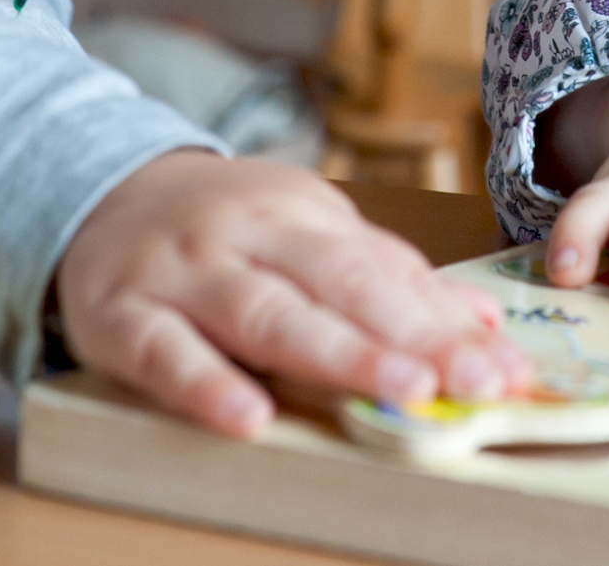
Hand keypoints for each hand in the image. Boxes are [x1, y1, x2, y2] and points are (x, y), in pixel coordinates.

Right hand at [56, 151, 531, 436]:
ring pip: (265, 313)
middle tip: (471, 381)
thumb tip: (481, 319)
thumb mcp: (309, 233)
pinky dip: (204, 384)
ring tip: (400, 390)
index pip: (387, 272)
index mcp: (306, 216)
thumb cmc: (227, 227)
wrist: (103, 190)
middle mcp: (252, 237)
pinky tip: (247, 417)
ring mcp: (186, 274)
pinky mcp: (121, 315)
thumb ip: (390, 277)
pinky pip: (164, 352)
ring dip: (336, 353)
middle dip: (411, 334)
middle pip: (340, 284)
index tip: (505, 370)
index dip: (448, 324)